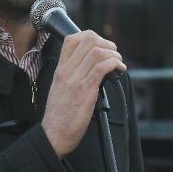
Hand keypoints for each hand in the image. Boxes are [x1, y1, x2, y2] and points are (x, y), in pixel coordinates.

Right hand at [41, 30, 125, 158]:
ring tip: (119, 63)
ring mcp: (75, 80)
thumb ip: (72, 78)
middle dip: (106, 43)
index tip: (100, 46)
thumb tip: (93, 71)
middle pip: (87, 40)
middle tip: (113, 54)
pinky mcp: (85, 90)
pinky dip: (116, 65)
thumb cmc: (59, 117)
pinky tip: (119, 71)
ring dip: (114, 54)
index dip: (90, 36)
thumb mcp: (60, 90)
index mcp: (59, 70)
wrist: (53, 134)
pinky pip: (103, 68)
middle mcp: (66, 71)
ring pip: (97, 52)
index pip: (71, 39)